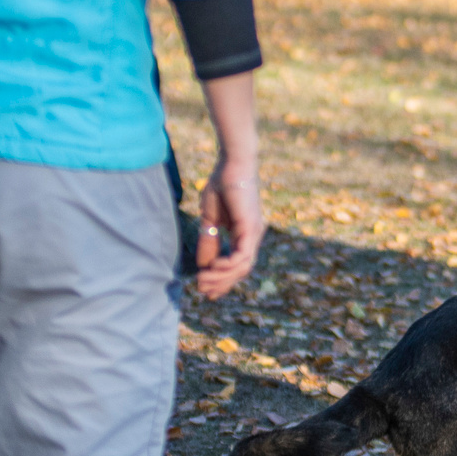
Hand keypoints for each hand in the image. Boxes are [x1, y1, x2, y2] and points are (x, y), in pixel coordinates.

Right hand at [195, 71, 264, 298]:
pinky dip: (228, 266)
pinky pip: (242, 256)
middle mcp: (252, 237)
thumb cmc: (222, 185)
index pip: (236, 265)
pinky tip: (213, 268)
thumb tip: (203, 265)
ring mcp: (254, 233)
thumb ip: (208, 241)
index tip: (205, 290)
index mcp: (244, 235)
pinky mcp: (251, 228)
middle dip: (221, 284)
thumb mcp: (210, 220)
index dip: (222, 279)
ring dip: (222, 278)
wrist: (232, 164)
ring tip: (203, 281)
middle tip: (202, 291)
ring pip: (242, 267)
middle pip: (241, 270)